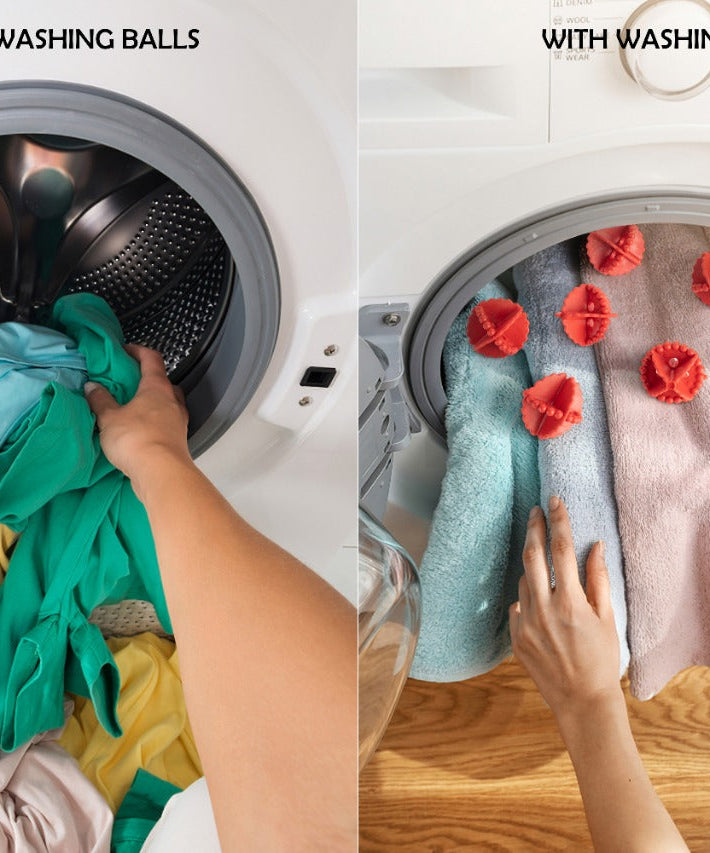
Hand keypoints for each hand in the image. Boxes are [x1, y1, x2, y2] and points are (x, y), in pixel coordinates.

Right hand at [84, 344, 190, 495]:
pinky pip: (167, 423)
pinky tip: (141, 430)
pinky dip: (155, 422)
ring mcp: (179, 420)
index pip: (152, 359)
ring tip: (133, 408)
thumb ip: (100, 401)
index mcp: (157, 387)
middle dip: (146, 379)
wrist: (162, 473)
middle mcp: (173, 401)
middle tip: (129, 383)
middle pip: (163, 381)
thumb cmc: (136, 439)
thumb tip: (92, 387)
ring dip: (152, 403)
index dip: (138, 351)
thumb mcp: (109, 418)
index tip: (126, 351)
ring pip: (167, 403)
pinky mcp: (179, 439)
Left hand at [509, 496, 621, 725]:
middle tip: (535, 511)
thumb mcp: (607, 618)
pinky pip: (516, 606)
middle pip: (532, 556)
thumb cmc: (601, 659)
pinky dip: (526, 597)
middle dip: (533, 528)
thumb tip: (595, 545)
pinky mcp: (515, 637)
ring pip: (523, 581)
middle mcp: (543, 610)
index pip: (561, 550)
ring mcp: (525, 623)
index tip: (554, 501)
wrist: (581, 700)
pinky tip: (539, 603)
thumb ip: (598, 579)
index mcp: (570, 602)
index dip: (558, 521)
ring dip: (532, 568)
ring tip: (545, 569)